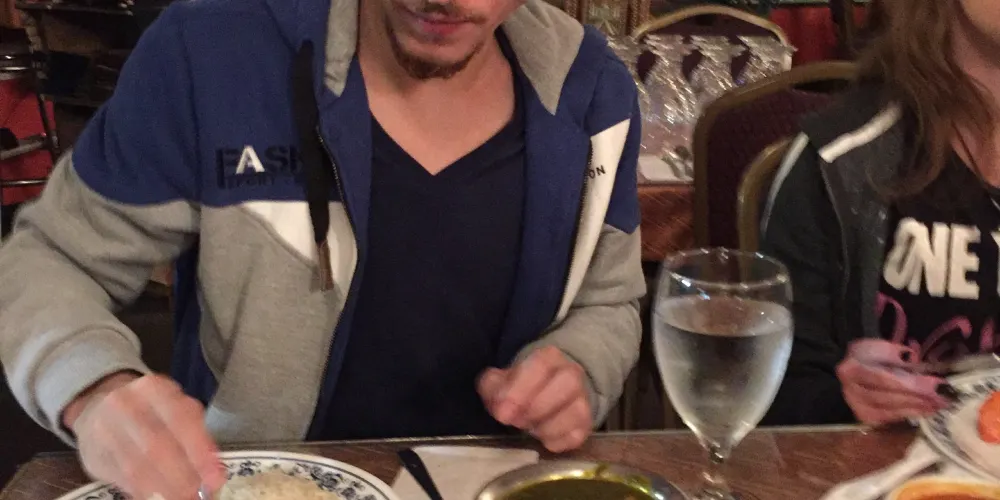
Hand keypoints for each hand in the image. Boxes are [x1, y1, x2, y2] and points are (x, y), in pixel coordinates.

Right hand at [67, 373, 224, 499]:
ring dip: (162, 488)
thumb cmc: (148, 409)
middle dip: (181, 475)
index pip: (181, 419)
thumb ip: (194, 433)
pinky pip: (120, 476)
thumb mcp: (173, 407)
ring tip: (181, 498)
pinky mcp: (93, 452)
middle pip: (157, 444)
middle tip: (197, 494)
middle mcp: (126, 404)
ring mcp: (104, 427)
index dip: (199, 451)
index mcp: (154, 388)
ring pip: (136, 464)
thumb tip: (213, 471)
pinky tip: (157, 498)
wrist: (98, 403)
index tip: (215, 477)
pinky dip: (142, 492)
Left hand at [477, 346, 591, 451]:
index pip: (541, 365)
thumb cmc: (520, 386)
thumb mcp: (501, 380)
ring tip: (529, 429)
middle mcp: (572, 374)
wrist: (546, 393)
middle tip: (516, 421)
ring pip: (576, 411)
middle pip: (567, 383)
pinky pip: (576, 436)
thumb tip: (499, 403)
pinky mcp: (586, 425)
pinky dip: (556, 441)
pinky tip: (542, 439)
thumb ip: (493, 386)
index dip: (520, 389)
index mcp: (549, 357)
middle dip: (537, 407)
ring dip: (546, 426)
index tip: (502, 413)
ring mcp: (582, 400)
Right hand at [836, 340, 951, 425]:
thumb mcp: (883, 347)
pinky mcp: (866, 417)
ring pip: (888, 411)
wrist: (856, 367)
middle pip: (885, 398)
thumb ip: (897, 355)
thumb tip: (917, 362)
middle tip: (942, 398)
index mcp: (850, 370)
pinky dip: (909, 414)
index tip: (936, 383)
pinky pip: (889, 419)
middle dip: (916, 398)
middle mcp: (849, 391)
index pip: (882, 379)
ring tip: (938, 405)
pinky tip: (925, 410)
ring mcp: (856, 406)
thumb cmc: (872, 356)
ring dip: (916, 408)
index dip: (910, 383)